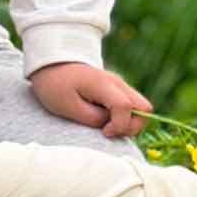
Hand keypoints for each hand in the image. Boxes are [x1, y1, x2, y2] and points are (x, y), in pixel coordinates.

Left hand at [30, 60, 149, 137]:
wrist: (52, 64)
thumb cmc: (55, 86)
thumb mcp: (67, 106)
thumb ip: (92, 118)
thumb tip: (111, 125)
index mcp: (103, 85)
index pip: (125, 106)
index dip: (120, 125)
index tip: (104, 132)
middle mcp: (117, 83)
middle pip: (145, 107)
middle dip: (133, 126)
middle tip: (110, 132)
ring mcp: (120, 86)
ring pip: (142, 108)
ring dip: (130, 123)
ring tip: (108, 127)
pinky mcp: (118, 90)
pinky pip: (133, 107)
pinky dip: (126, 118)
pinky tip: (107, 121)